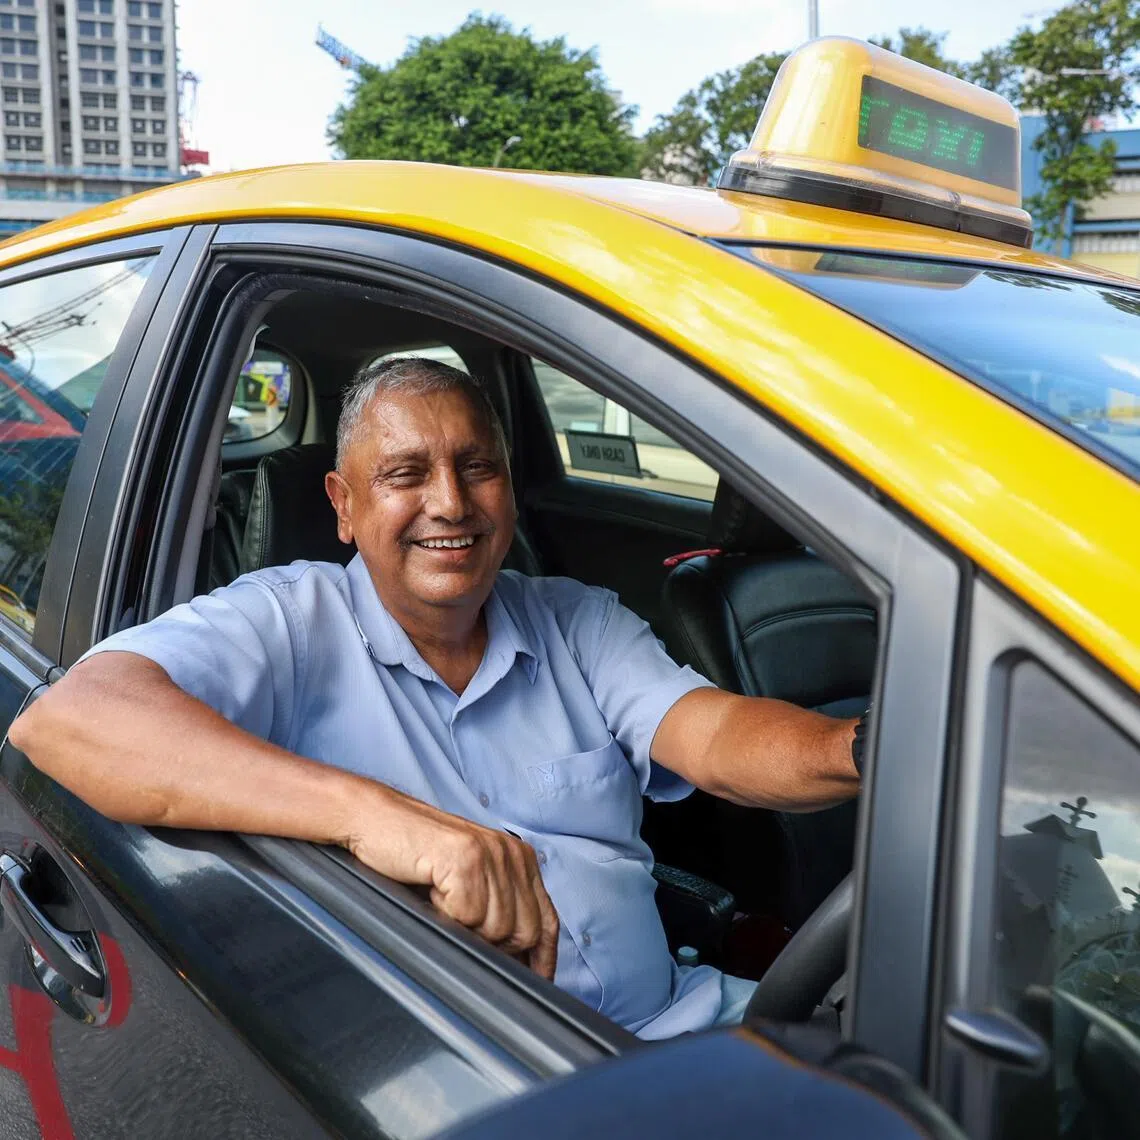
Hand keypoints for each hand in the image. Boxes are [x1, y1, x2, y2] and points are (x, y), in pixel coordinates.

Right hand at [346, 788, 559, 979]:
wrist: (374, 820)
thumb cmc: (414, 856)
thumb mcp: (467, 882)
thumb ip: (496, 909)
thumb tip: (516, 961)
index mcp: (519, 859)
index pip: (548, 919)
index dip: (543, 958)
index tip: (537, 983)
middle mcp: (512, 854)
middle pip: (526, 931)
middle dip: (494, 946)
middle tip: (458, 926)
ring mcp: (491, 855)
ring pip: (496, 929)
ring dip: (463, 927)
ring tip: (441, 900)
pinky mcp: (466, 859)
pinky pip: (467, 916)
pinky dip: (444, 914)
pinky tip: (432, 892)